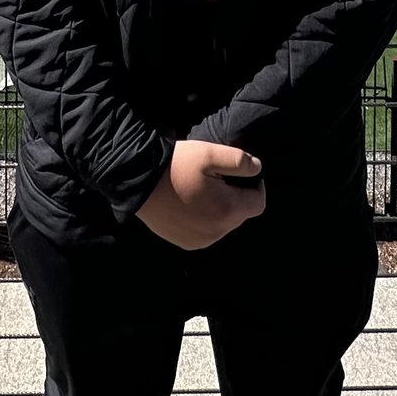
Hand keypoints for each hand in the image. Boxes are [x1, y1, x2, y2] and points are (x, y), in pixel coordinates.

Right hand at [135, 139, 264, 249]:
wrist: (138, 180)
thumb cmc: (176, 165)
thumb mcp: (210, 153)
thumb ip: (239, 161)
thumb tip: (257, 169)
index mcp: (227, 210)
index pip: (258, 203)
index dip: (255, 186)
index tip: (241, 174)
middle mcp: (217, 232)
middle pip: (240, 215)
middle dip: (235, 197)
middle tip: (217, 178)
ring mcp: (200, 240)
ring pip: (223, 225)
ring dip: (220, 209)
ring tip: (202, 189)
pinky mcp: (185, 242)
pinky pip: (206, 232)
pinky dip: (205, 219)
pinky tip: (190, 202)